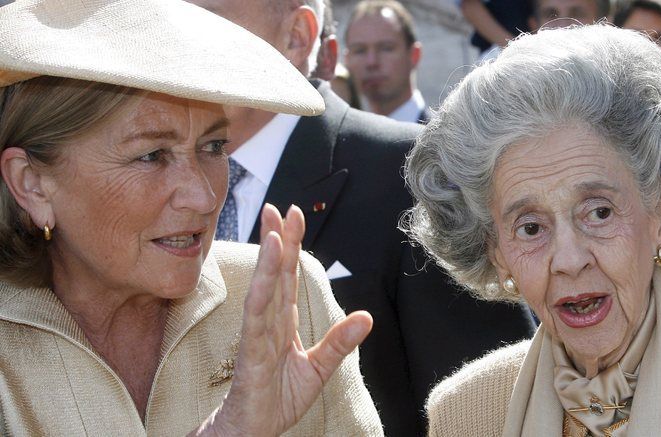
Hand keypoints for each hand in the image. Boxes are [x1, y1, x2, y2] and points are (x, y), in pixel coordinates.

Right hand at [192, 204, 372, 436]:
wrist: (252, 432)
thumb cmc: (275, 400)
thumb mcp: (318, 369)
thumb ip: (339, 342)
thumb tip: (367, 316)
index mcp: (282, 323)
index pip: (288, 277)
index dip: (292, 246)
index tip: (294, 217)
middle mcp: (268, 323)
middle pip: (275, 275)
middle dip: (277, 240)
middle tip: (279, 208)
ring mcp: (257, 337)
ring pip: (264, 291)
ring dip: (270, 260)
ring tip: (274, 231)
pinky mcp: (251, 356)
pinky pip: (256, 321)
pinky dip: (262, 294)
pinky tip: (268, 273)